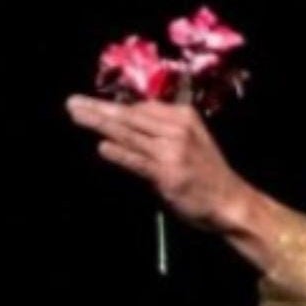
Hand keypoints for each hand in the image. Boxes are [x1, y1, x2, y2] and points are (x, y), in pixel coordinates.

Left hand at [65, 93, 252, 232]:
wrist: (232, 203)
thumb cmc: (209, 176)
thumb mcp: (192, 142)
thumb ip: (162, 133)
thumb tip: (128, 128)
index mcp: (183, 116)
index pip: (142, 107)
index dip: (115, 106)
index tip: (93, 104)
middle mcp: (177, 129)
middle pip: (131, 116)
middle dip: (99, 109)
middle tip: (73, 102)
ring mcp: (172, 151)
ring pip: (129, 133)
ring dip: (100, 124)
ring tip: (77, 116)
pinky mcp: (167, 174)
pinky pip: (137, 161)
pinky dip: (119, 153)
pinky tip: (102, 147)